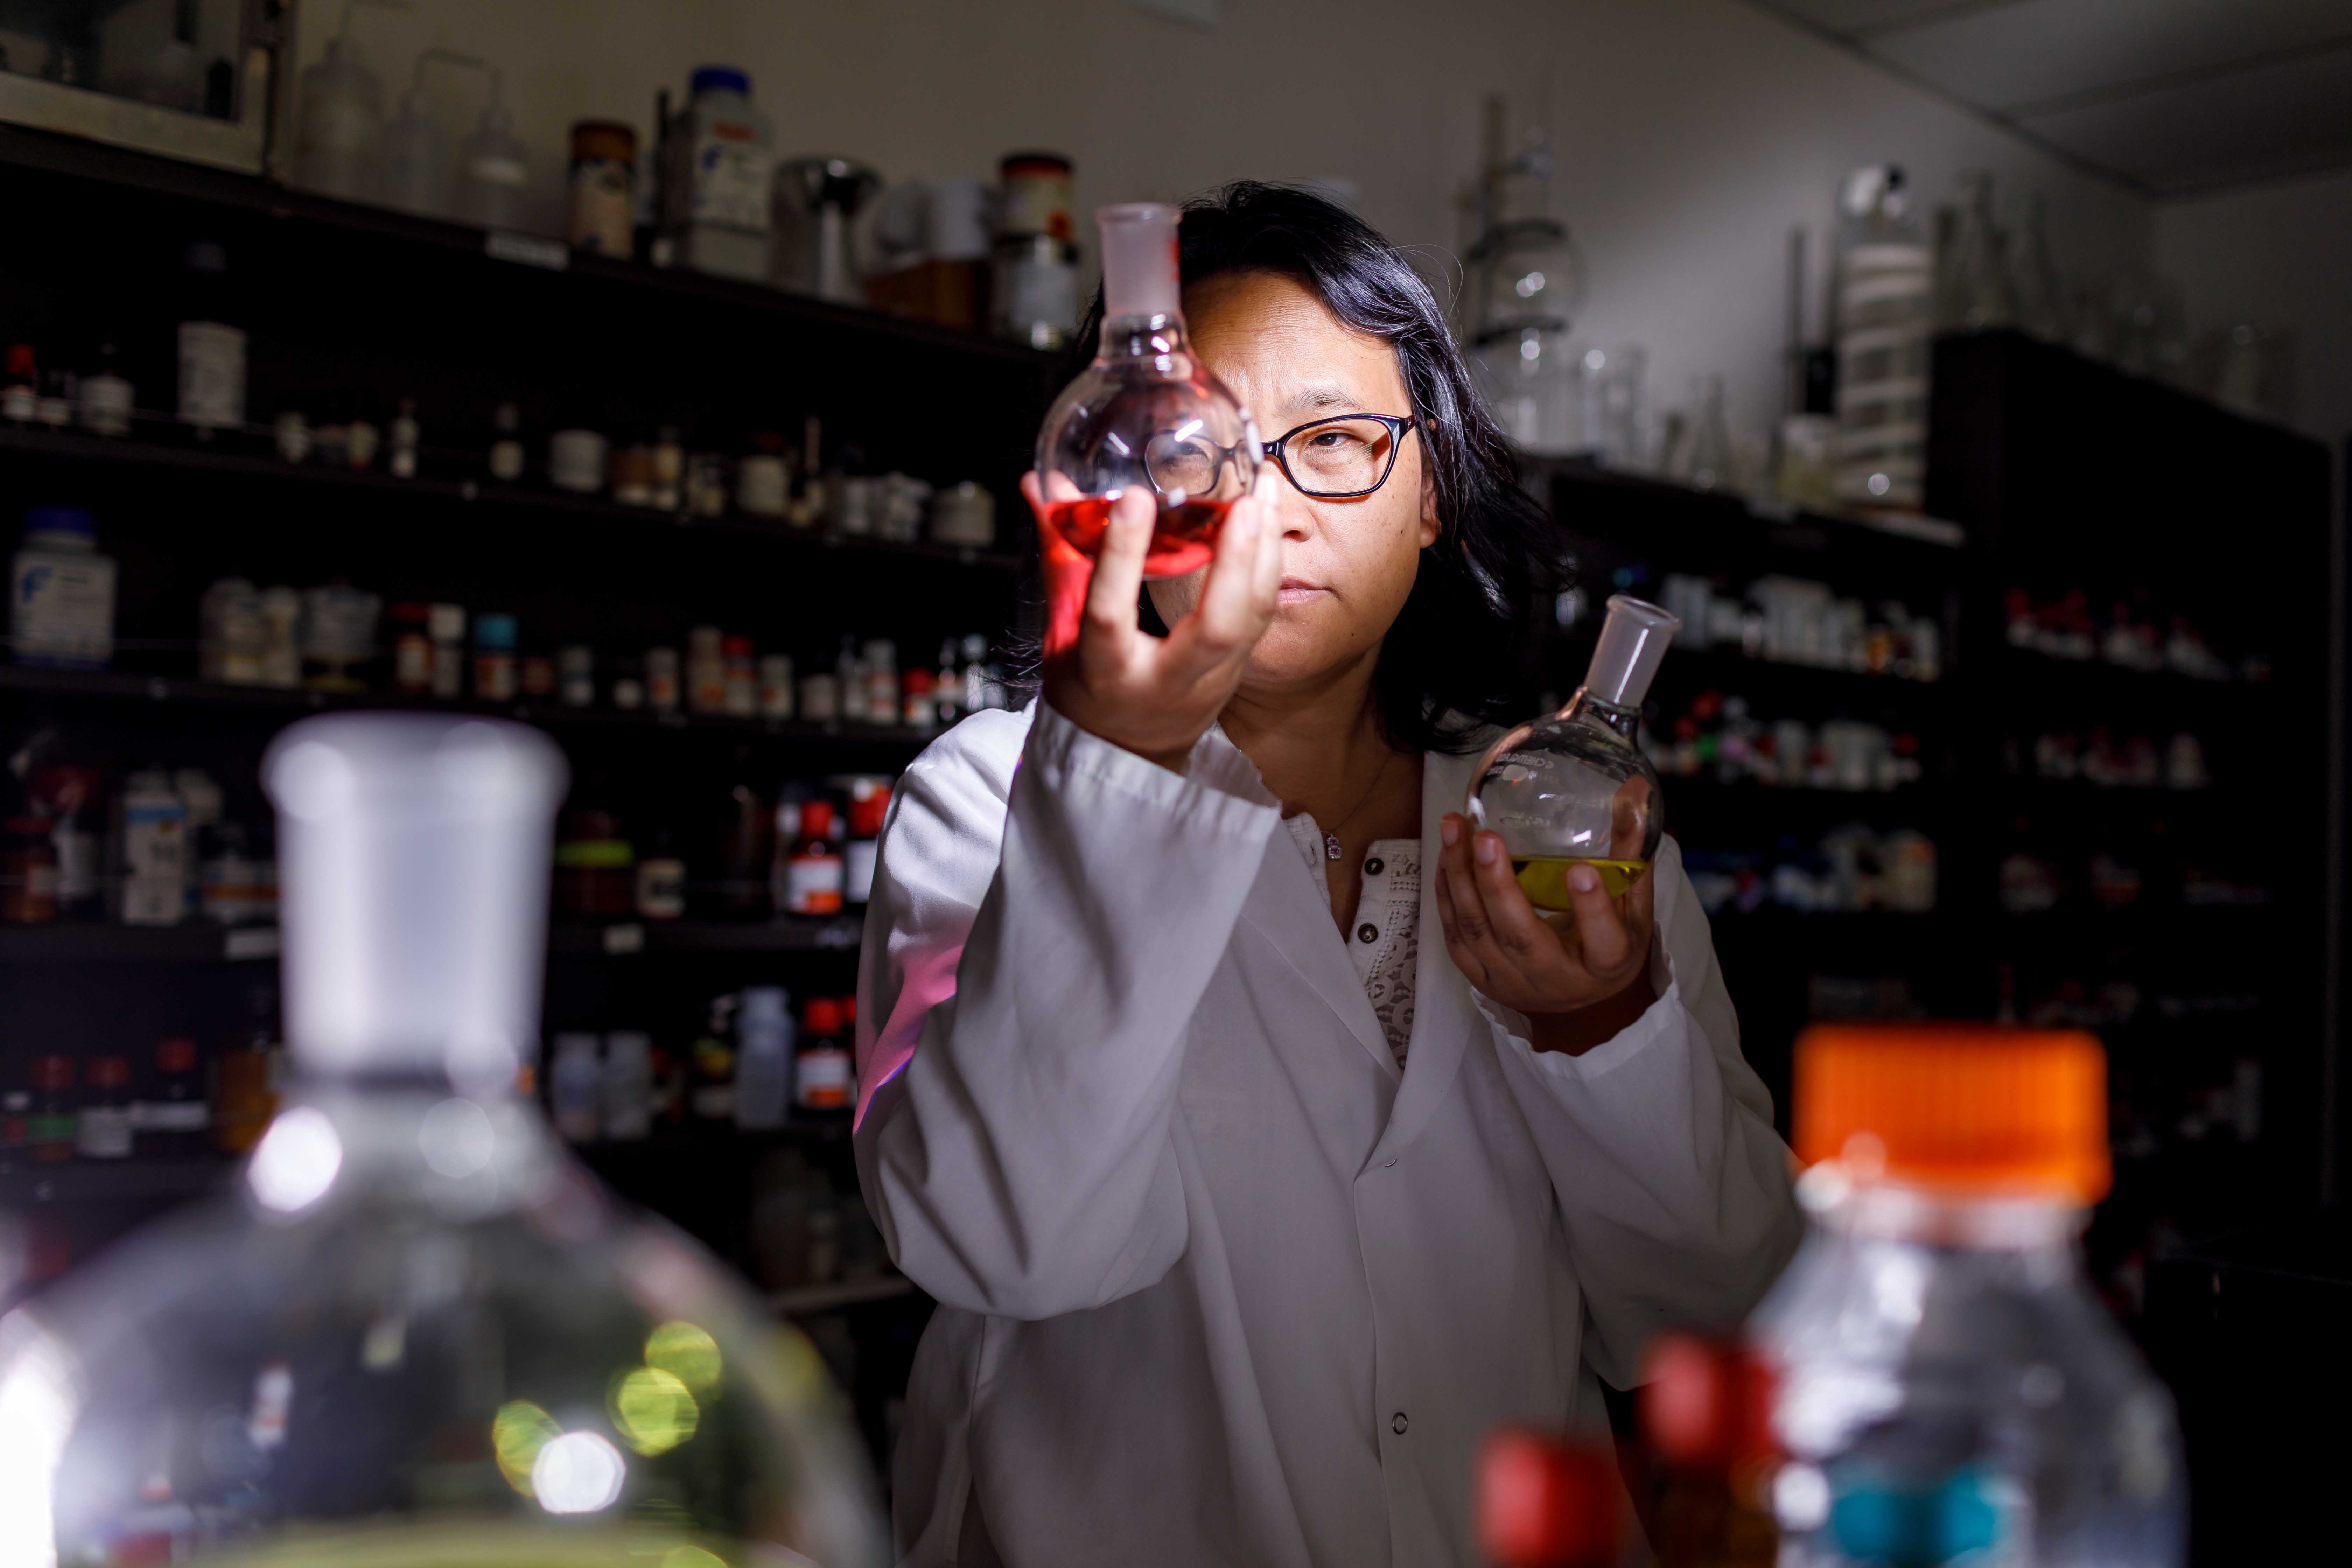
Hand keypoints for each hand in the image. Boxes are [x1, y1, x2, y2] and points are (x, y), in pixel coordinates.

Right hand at [1029, 468, 1282, 769]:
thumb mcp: (1061, 630)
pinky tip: (1267, 516)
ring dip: (1264, 550)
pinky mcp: (1238, 669)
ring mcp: (1210, 678)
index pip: (1111, 615)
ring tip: (1263, 487)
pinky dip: (1269, 561)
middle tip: (1239, 503)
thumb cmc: (1088, 685)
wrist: (1127, 749)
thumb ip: (1060, 555)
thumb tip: (1038, 485)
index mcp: (1108, 672)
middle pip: (1212, 629)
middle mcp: (1166, 680)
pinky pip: (1263, 613)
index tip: (1133, 498)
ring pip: (1251, 619)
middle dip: (1231, 562)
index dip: (1120, 557)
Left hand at [1434, 814, 1655, 1043]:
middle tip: (1486, 837)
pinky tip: (1447, 856)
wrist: (1578, 1003)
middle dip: (1499, 886)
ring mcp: (1513, 981)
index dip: (1593, 909)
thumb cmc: (1607, 944)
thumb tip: (1635, 786)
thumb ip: (1632, 850)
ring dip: (1461, 878)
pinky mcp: (1481, 978)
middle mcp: (1557, 979)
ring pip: (1478, 933)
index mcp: (1607, 964)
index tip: (1581, 870)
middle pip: (1522, 938)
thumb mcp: (1633, 904)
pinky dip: (1447, 894)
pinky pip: (1456, 936)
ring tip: (1454, 828)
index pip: (1604, 941)